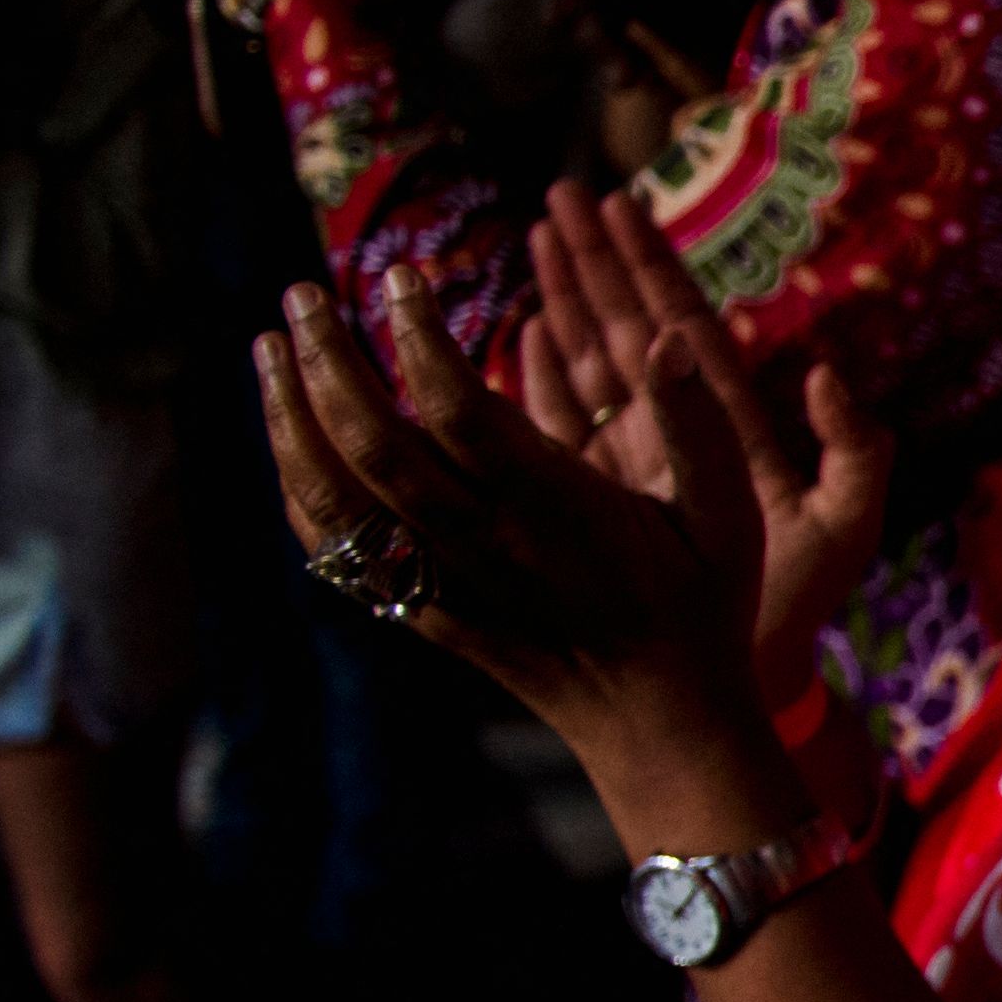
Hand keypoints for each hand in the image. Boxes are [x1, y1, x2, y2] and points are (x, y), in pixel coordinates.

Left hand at [256, 265, 777, 793]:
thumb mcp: (731, 515)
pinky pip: (337, 550)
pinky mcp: (423, 608)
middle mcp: (485, 544)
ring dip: (290, 419)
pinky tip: (289, 439)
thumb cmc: (702, 608)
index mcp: (556, 510)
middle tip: (300, 295)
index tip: (400, 278)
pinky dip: (298, 489)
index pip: (458, 409)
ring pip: (337, 496)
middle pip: (373, 443)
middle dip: (326, 360)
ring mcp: (444, 581)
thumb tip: (668, 339)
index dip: (417, 338)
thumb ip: (700, 425)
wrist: (660, 723)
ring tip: (270, 349)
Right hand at [512, 184, 890, 705]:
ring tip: (533, 239)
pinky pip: (559, 427)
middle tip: (558, 195)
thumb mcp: (846, 523)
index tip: (622, 205)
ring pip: (588, 365)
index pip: (683, 328)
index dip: (652, 267)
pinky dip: (536, 379)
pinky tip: (517, 332)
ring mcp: (634, 463)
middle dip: (593, 263)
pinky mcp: (601, 498)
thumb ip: (853, 452)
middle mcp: (677, 433)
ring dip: (560, 302)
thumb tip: (824, 375)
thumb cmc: (808, 600)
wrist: (759, 669)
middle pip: (626, 330)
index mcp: (729, 427)